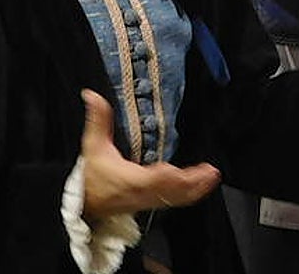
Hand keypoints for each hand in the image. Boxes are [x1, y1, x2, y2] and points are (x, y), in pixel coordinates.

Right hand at [78, 90, 219, 217]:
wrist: (86, 201)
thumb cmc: (92, 175)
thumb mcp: (93, 145)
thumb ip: (98, 119)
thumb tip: (92, 95)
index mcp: (131, 179)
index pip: (151, 179)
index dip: (164, 176)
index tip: (176, 170)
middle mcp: (143, 192)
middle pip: (171, 191)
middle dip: (192, 182)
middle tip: (210, 171)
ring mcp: (149, 200)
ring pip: (176, 198)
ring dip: (196, 189)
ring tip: (212, 176)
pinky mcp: (153, 203)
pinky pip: (175, 201)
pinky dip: (191, 194)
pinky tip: (201, 186)